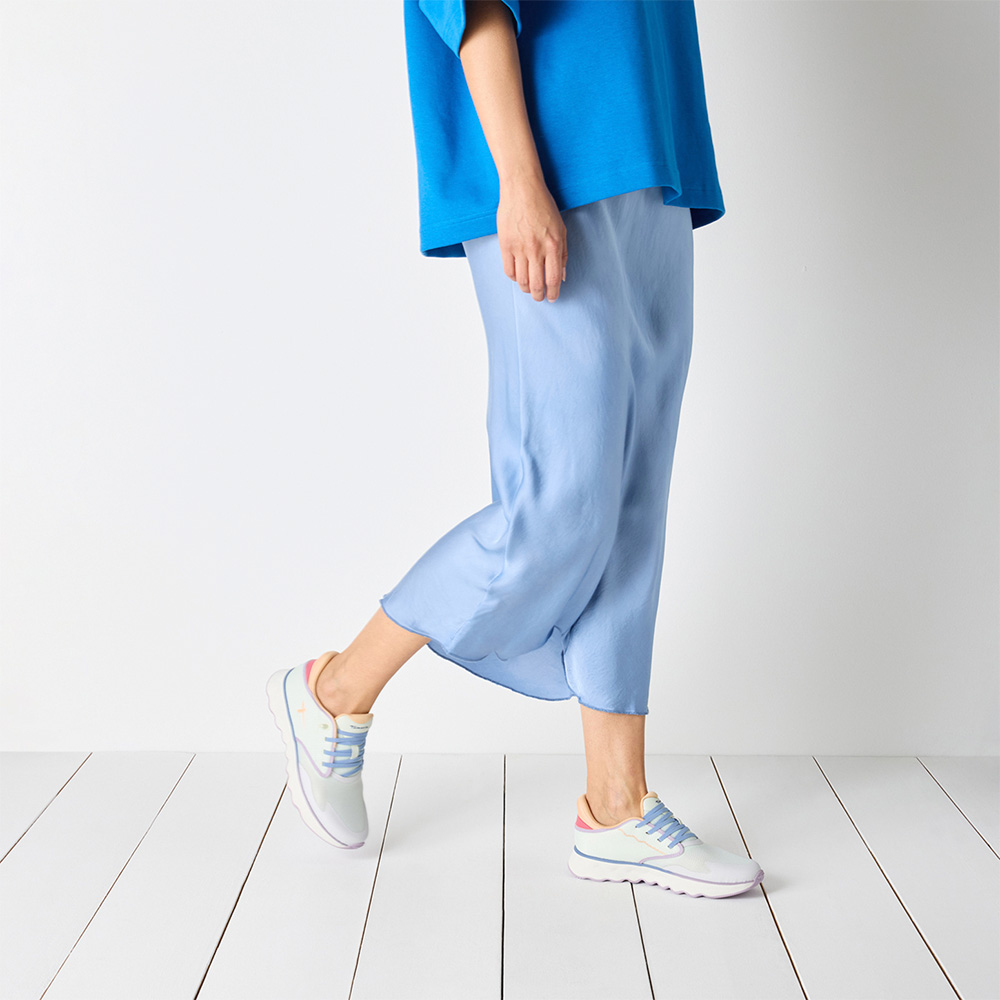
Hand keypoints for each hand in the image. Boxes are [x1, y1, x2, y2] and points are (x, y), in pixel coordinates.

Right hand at [496, 179, 567, 302]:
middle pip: (536, 284)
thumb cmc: (543, 205)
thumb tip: (561, 276)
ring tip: (529, 288)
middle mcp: (536, 249)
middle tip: (540, 297)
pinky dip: (514, 278)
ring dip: (526, 289)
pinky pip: (508, 270)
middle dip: (539, 296)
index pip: (553, 279)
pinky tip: (518, 276)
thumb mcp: (560, 228)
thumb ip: (563, 254)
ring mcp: (519, 248)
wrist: (522, 188)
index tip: (552, 298)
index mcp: (553, 246)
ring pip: (521, 280)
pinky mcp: (505, 244)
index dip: (553, 293)